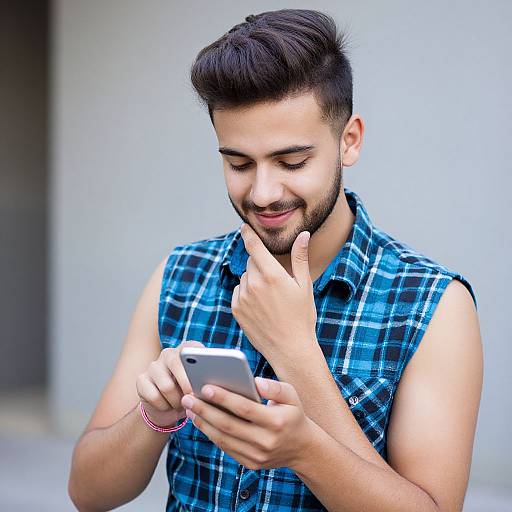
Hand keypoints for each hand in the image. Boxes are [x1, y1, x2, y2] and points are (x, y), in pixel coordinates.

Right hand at [136, 340, 203, 426]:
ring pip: (166, 385)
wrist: (168, 408)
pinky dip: (164, 406)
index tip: (203, 381)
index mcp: (186, 348)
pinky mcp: (141, 379)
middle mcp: (169, 353)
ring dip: (177, 401)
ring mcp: (153, 365)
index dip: (198, 364)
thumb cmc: (191, 394)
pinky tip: (168, 406)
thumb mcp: (202, 386)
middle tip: (193, 398)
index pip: (193, 349)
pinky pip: (154, 396)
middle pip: (176, 363)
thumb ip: (208, 379)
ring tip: (182, 405)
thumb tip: (217, 382)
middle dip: (187, 384)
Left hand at [180, 377, 314, 470]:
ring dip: (203, 423)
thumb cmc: (292, 415)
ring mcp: (257, 455)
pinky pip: (226, 448)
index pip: (245, 409)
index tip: (205, 387)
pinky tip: (201, 420)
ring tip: (190, 408)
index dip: (224, 398)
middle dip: (205, 410)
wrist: (302, 449)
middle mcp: (266, 441)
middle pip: (229, 425)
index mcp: (276, 421)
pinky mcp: (250, 464)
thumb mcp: (292, 396)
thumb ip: (274, 387)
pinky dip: (211, 434)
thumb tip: (255, 382)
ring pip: (224, 439)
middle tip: (187, 397)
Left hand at [232, 223, 317, 370]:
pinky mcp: (236, 309)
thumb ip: (300, 258)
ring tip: (270, 299)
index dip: (248, 234)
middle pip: (251, 262)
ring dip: (253, 280)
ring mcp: (243, 297)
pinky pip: (238, 291)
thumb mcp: (305, 286)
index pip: (254, 246)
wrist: (290, 349)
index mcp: (272, 275)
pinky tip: (261, 307)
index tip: (244, 227)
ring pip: (245, 277)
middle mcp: (254, 284)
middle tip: (276, 281)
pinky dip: (246, 294)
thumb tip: (303, 235)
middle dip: (261, 265)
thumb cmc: (301, 317)